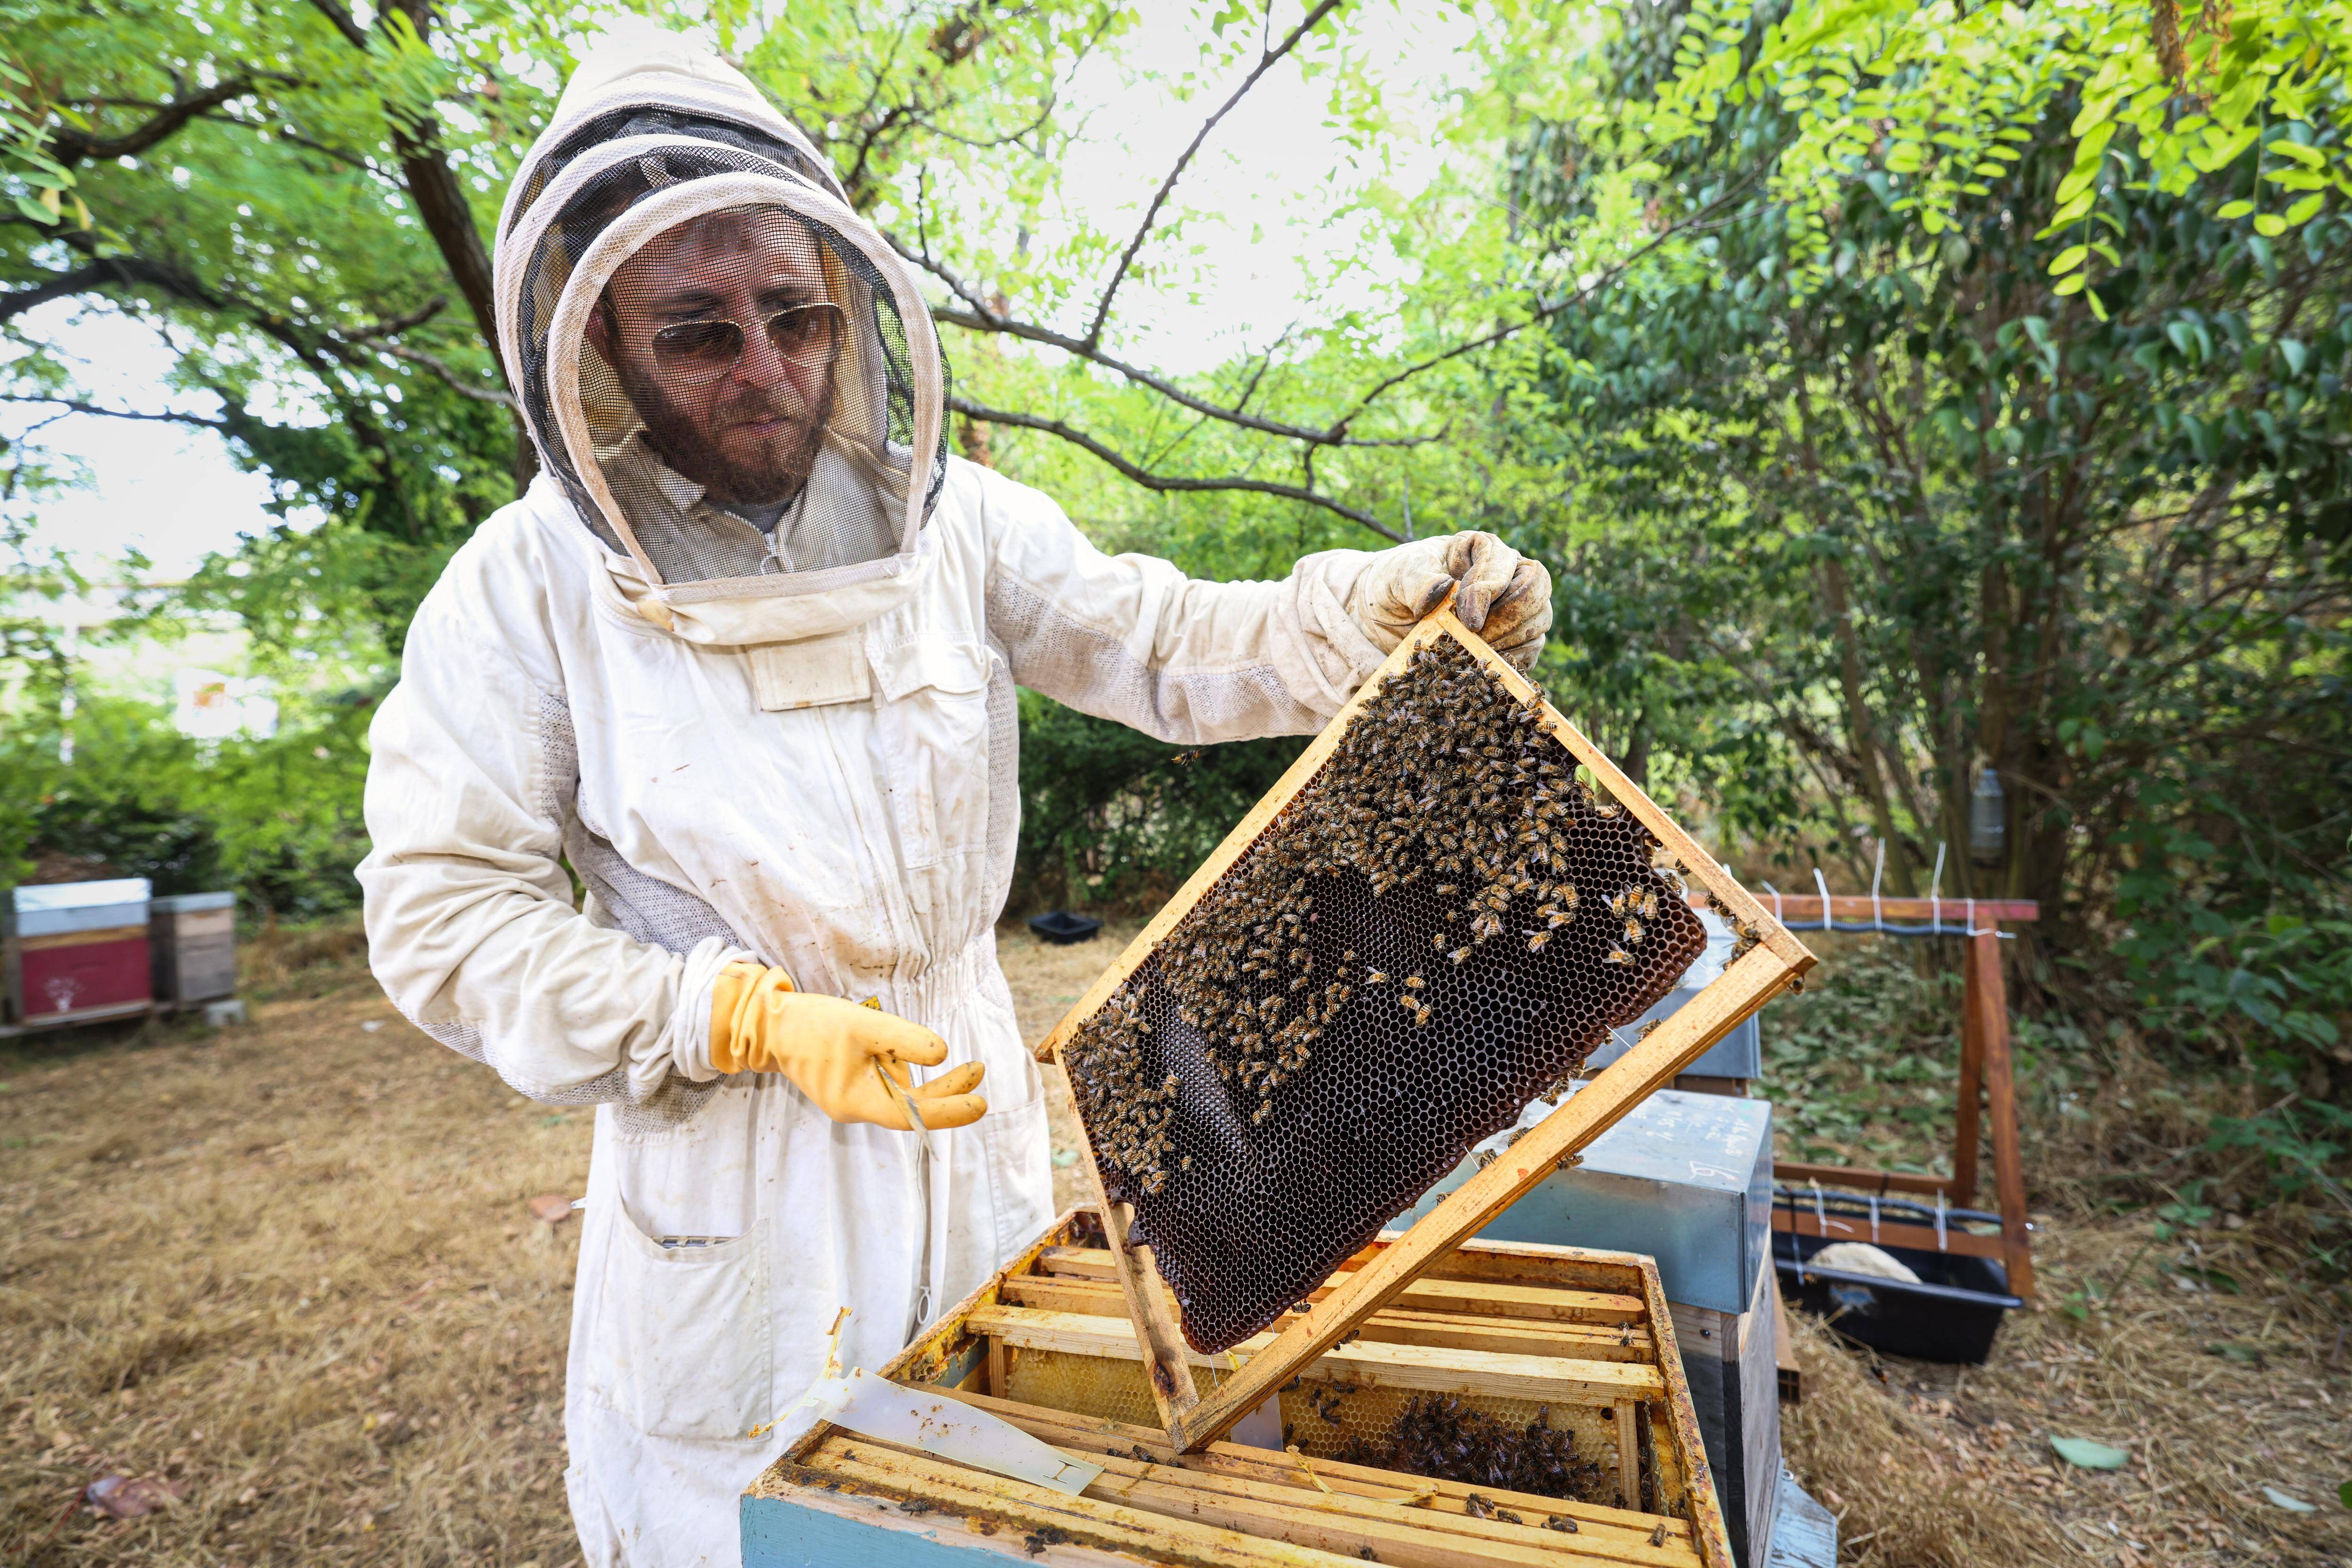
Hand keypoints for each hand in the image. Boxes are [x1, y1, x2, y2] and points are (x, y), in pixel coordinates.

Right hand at [708, 963, 987, 1129]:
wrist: (771, 1024)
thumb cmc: (813, 1024)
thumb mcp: (863, 1024)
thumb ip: (904, 1039)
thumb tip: (942, 1053)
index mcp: (857, 1102)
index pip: (914, 1116)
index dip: (949, 1111)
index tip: (981, 1103)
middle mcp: (857, 1107)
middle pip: (912, 1107)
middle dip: (946, 1091)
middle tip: (979, 1070)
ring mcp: (853, 1098)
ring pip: (900, 1092)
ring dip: (922, 1076)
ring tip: (929, 1052)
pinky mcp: (850, 1085)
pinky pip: (886, 1082)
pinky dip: (900, 1068)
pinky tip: (892, 1046)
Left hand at [1350, 531, 1551, 669]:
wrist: (1389, 613)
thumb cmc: (1398, 583)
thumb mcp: (1400, 576)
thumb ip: (1419, 580)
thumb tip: (1443, 588)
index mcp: (1484, 550)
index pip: (1504, 565)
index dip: (1490, 592)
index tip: (1468, 621)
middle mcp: (1507, 575)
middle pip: (1534, 592)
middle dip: (1506, 618)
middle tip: (1473, 637)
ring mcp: (1515, 608)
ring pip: (1538, 623)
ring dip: (1509, 641)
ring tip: (1472, 652)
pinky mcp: (1513, 639)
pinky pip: (1529, 651)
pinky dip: (1511, 662)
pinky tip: (1484, 667)